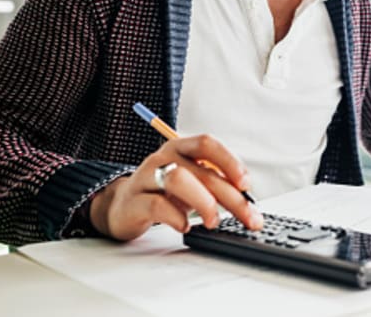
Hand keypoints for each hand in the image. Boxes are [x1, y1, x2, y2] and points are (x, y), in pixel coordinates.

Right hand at [90, 135, 262, 240]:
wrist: (121, 207)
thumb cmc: (165, 193)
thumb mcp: (191, 182)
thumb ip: (215, 184)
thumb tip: (248, 202)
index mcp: (180, 147)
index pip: (207, 144)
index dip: (229, 162)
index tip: (246, 185)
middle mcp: (163, 157)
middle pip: (202, 171)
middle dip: (231, 197)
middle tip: (248, 217)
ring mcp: (145, 177)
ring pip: (179, 180)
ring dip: (204, 203)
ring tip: (214, 221)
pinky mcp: (133, 202)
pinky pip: (157, 205)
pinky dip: (176, 218)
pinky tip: (185, 226)